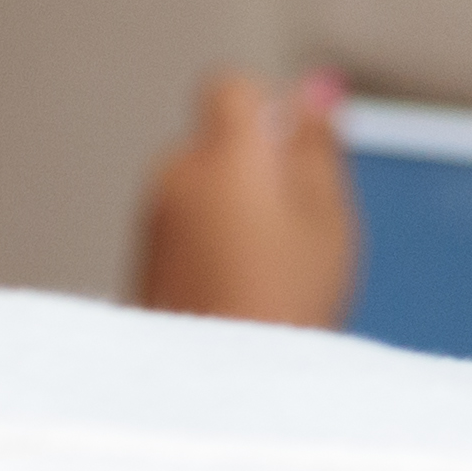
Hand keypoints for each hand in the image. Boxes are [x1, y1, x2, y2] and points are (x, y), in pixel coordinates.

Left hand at [133, 65, 364, 328]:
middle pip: (216, 141)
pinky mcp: (143, 254)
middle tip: (294, 221)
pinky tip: (237, 282)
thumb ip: (317, 144)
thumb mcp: (328, 216)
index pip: (232, 88)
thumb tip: (313, 92)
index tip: (295, 152)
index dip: (268, 110)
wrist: (220, 382)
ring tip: (266, 262)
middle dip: (254, 165)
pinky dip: (208, 239)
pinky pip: (182, 222)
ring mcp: (153, 217)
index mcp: (225, 155)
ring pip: (199, 183)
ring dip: (230, 205)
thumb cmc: (284, 301)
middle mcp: (176, 176)